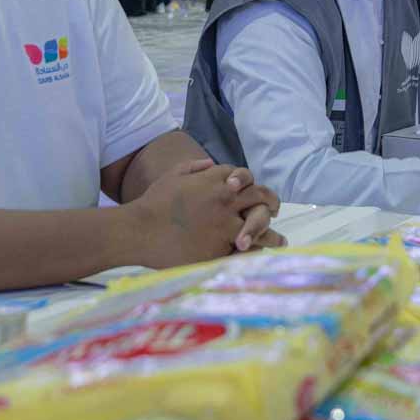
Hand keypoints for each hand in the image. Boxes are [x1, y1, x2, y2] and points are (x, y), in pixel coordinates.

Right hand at [121, 160, 282, 267]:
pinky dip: (257, 251)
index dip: (251, 184)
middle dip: (270, 202)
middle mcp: (225, 199)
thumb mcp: (173, 176)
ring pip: (260, 224)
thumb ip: (194, 167)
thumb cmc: (153, 204)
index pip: (245, 177)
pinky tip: (261, 255)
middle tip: (275, 210)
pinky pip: (248, 248)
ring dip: (272, 233)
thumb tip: (211, 164)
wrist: (139, 231)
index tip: (256, 192)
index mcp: (214, 180)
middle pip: (260, 196)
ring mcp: (225, 223)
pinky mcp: (221, 246)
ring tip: (281, 241)